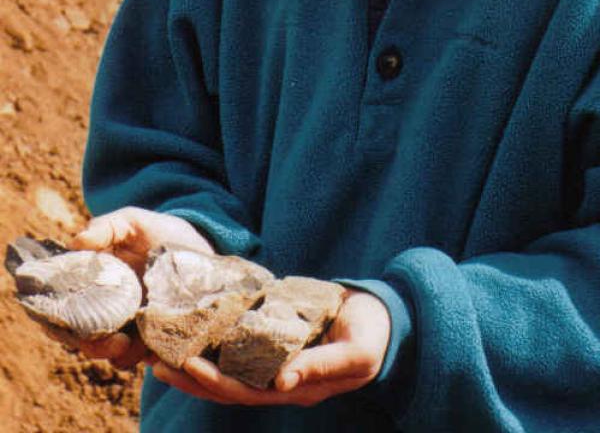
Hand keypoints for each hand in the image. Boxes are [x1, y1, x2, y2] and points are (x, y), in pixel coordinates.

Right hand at [65, 206, 213, 367]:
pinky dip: (147, 356)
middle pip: (81, 339)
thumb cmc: (159, 231)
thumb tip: (77, 241)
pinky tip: (157, 348)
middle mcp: (104, 308)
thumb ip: (106, 227)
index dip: (55, 322)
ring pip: (111, 353)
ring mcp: (128, 324)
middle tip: (116, 341)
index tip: (71, 325)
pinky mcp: (153, 335)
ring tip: (137, 344)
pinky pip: (143, 355)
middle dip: (93, 346)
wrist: (200, 244)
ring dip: (119, 355)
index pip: (58, 310)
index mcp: (90, 284)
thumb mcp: (133, 222)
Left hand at [152, 289, 390, 406]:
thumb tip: (282, 381)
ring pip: (230, 371)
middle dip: (193, 378)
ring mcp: (278, 363)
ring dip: (198, 366)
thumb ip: (323, 366)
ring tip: (165, 354)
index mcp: (298, 387)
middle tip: (158, 362)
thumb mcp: (356, 352)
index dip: (216, 383)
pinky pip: (242, 348)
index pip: (248, 393)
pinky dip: (217, 345)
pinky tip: (198, 334)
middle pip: (229, 387)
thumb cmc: (371, 335)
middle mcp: (281, 380)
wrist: (380, 318)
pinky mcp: (277, 343)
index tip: (187, 366)